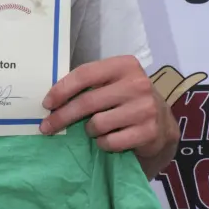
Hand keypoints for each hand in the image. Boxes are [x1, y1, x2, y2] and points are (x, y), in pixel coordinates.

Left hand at [40, 55, 178, 165]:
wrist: (162, 124)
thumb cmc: (126, 100)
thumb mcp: (111, 83)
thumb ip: (88, 85)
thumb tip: (51, 100)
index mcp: (125, 65)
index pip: (85, 74)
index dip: (62, 90)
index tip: (47, 104)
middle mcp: (138, 83)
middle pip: (87, 102)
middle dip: (62, 116)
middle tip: (47, 126)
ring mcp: (145, 108)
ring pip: (97, 124)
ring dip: (89, 130)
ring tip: (94, 129)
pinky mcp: (149, 132)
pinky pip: (110, 142)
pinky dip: (103, 143)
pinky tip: (108, 139)